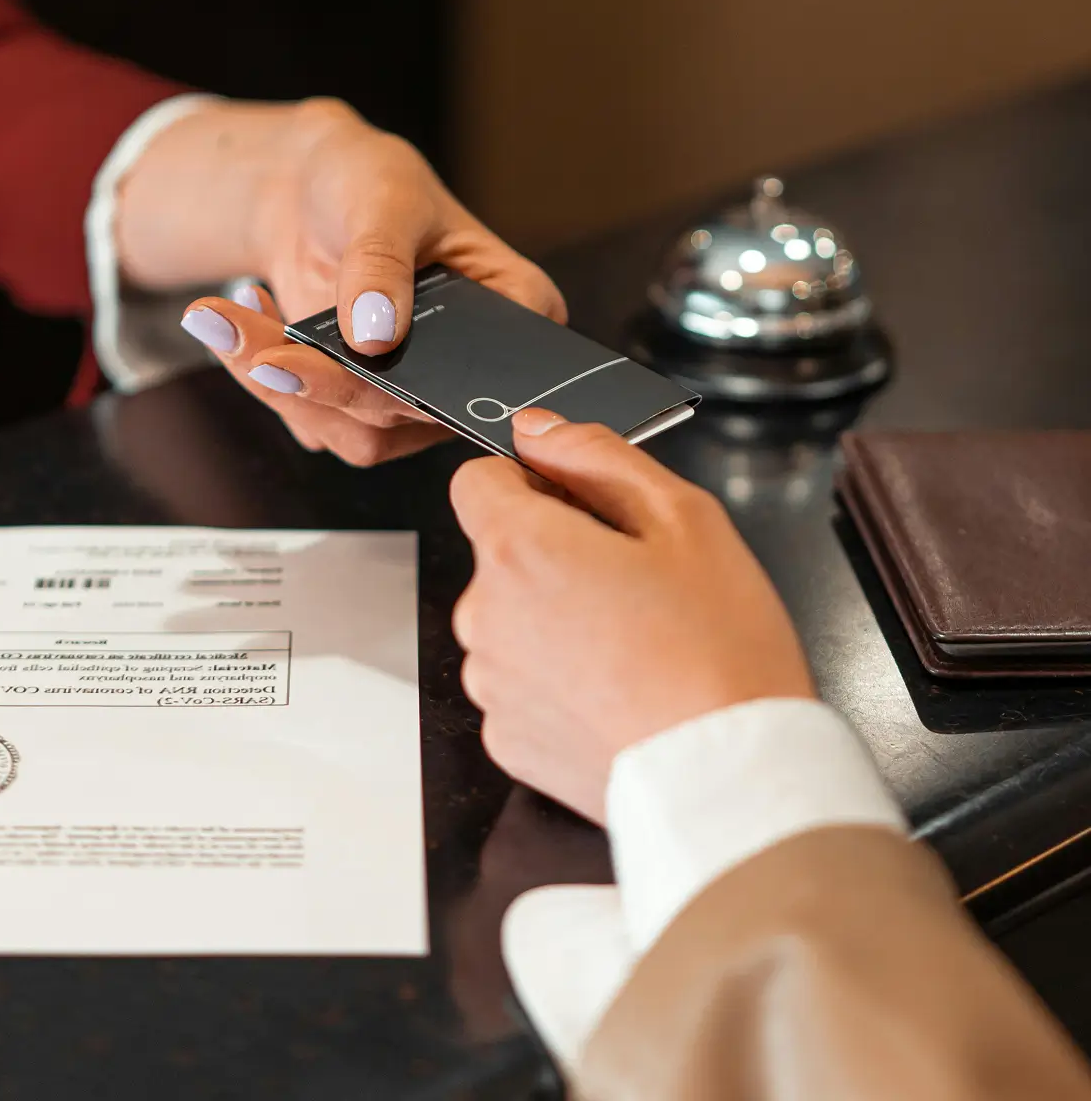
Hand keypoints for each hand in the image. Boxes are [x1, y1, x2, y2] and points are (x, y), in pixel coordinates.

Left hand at [113, 98, 564, 465]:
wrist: (307, 189)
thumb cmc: (368, 178)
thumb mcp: (384, 198)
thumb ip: (381, 263)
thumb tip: (376, 336)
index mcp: (516, 308)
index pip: (487, 373)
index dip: (422, 382)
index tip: (354, 357)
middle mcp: (471, 366)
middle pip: (408, 412)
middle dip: (324, 383)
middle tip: (260, 350)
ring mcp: (414, 393)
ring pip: (355, 434)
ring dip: (282, 387)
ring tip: (228, 321)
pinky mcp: (359, 404)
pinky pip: (314, 421)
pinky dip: (266, 381)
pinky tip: (243, 322)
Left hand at [449, 409, 814, 823]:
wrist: (730, 779)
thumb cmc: (719, 650)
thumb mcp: (682, 517)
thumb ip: (597, 455)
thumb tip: (537, 429)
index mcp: (519, 548)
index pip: (477, 480)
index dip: (530, 482)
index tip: (580, 506)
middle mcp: (484, 614)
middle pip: (499, 554)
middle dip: (553, 554)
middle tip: (636, 585)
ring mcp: (490, 682)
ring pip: (509, 619)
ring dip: (553, 619)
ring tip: (634, 646)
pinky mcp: (505, 738)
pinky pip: (520, 683)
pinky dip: (556, 680)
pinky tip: (618, 692)